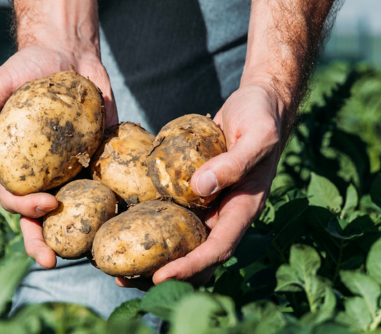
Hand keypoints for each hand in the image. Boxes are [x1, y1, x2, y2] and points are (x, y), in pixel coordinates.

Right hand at [0, 42, 116, 268]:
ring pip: (75, 213)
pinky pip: (109, 186)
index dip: (26, 210)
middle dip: (44, 243)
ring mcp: (74, 171)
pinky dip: (117, 204)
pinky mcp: (102, 160)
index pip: (15, 198)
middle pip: (41, 219)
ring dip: (80, 236)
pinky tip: (128, 220)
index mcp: (17, 166)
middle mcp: (45, 175)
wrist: (67, 55)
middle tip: (55, 258)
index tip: (47, 205)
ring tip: (91, 256)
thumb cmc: (25, 70)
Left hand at [116, 83, 285, 287]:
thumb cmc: (262, 117)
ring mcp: (209, 203)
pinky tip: (123, 225)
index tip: (160, 277)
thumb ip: (233, 162)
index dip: (190, 266)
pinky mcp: (193, 189)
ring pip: (181, 240)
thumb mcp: (256, 136)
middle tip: (125, 279)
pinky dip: (151, 223)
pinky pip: (172, 212)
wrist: (260, 102)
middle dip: (164, 273)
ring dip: (153, 256)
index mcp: (243, 208)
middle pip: (196, 255)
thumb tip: (199, 188)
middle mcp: (225, 212)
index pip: (217, 248)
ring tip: (117, 264)